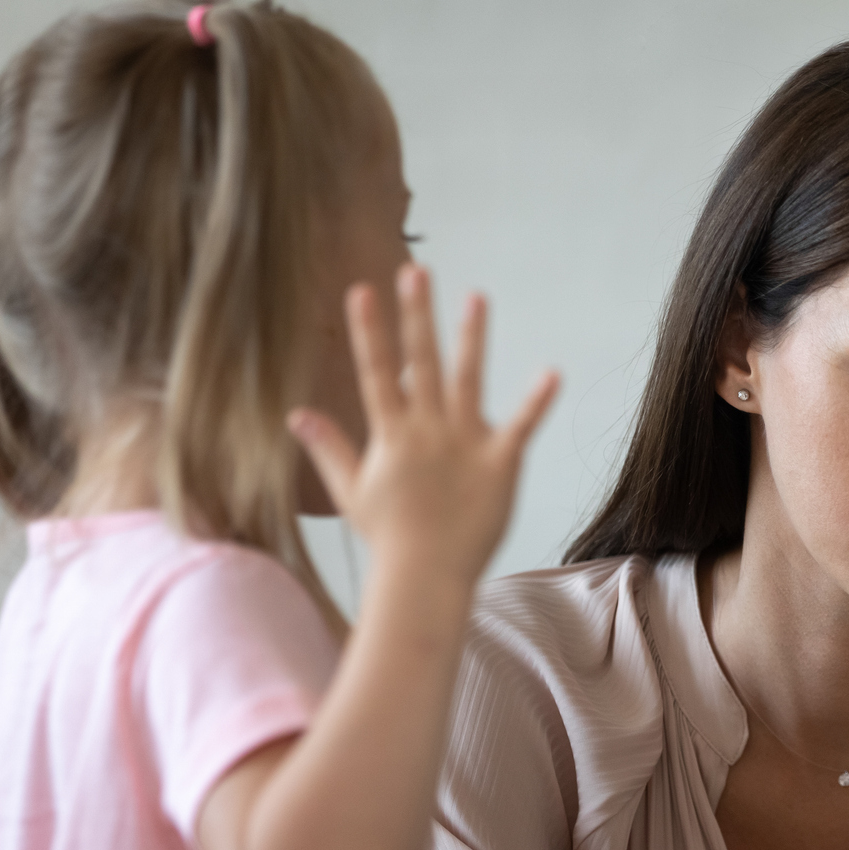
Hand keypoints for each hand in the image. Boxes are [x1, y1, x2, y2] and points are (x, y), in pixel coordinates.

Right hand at [290, 264, 558, 591]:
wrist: (425, 578)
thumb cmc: (390, 539)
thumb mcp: (351, 490)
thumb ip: (328, 447)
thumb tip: (296, 415)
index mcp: (392, 435)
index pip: (376, 373)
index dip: (370, 331)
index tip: (363, 290)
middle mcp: (426, 431)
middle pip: (421, 364)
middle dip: (417, 316)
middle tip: (416, 270)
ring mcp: (464, 444)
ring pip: (468, 381)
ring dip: (471, 339)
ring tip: (476, 298)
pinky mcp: (499, 464)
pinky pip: (520, 427)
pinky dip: (536, 402)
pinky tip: (553, 373)